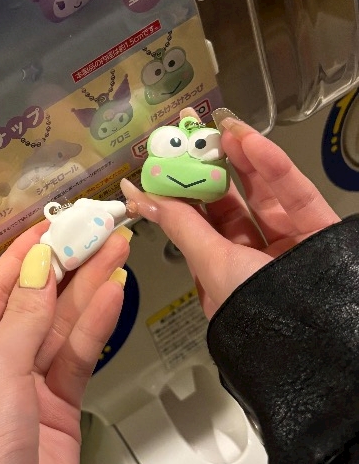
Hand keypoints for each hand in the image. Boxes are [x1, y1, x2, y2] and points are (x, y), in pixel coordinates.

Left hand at [0, 220, 130, 463]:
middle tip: (101, 230)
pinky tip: (113, 293)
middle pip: (32, 302)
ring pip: (59, 326)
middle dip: (67, 267)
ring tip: (118, 249)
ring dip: (88, 289)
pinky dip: (94, 326)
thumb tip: (39, 264)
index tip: (59, 223)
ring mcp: (25, 385)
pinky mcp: (57, 408)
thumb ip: (25, 314)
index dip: (28, 254)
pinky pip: (76, 356)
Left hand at [120, 115, 339, 316]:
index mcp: (221, 275)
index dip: (179, 191)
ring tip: (222, 127)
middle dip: (211, 168)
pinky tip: (252, 142)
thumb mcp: (212, 264)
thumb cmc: (255, 308)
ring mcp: (288, 245)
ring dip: (242, 159)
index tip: (163, 158)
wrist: (324, 336)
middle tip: (193, 132)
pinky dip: (275, 167)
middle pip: (229, 205)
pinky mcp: (319, 230)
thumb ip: (181, 225)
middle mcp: (253, 260)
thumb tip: (139, 195)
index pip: (196, 225)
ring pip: (262, 194)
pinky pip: (295, 194)